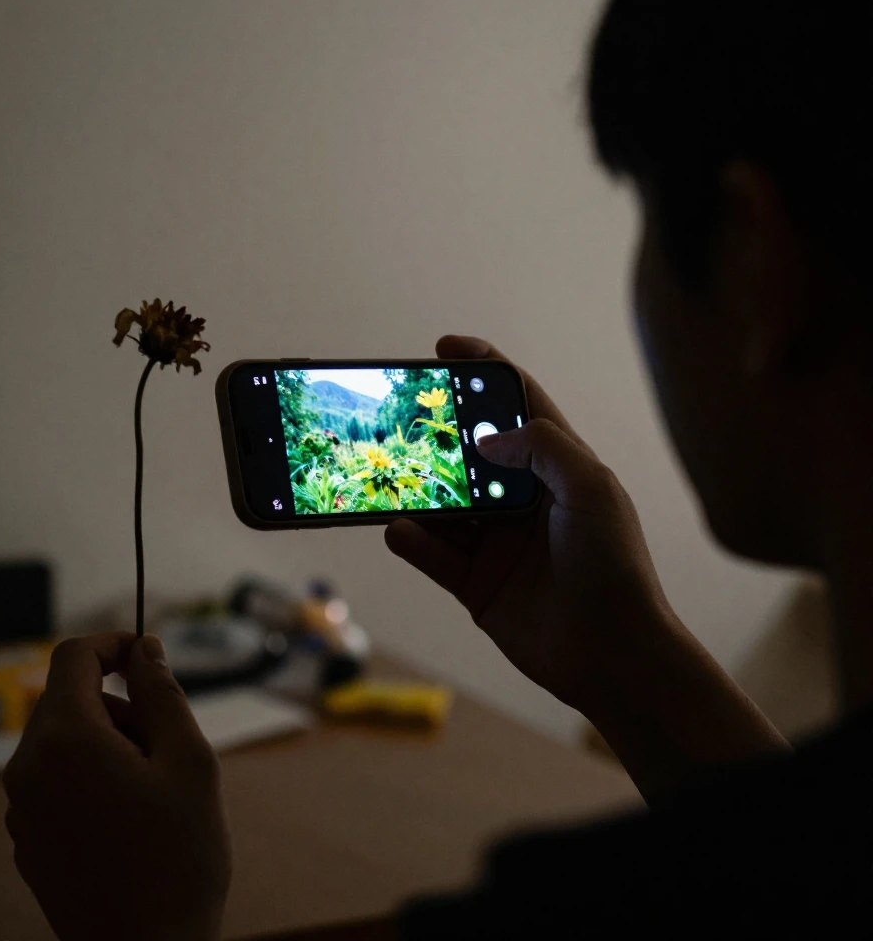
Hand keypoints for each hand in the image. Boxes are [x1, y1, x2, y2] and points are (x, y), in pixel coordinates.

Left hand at [4, 633, 230, 940]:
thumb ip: (162, 693)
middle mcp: (27, 769)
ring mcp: (21, 809)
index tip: (148, 655)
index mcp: (63, 740)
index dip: (113, 643)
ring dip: (108, 742)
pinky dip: (91, 776)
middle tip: (167, 742)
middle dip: (119, 703)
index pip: (73, 656)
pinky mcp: (27, 840)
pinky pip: (55, 781)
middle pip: (69, 699)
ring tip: (154, 788)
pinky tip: (130, 819)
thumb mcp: (189, 760)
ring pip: (64, 741)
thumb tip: (144, 648)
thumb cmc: (177, 858)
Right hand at [386, 335, 671, 714]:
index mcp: (557, 468)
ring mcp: (496, 541)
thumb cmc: (614, 566)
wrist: (613, 655)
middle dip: (435, 432)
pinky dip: (413, 540)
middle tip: (399, 416)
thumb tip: (487, 437)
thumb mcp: (590, 488)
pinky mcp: (475, 582)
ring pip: (443, 504)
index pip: (518, 405)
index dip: (483, 372)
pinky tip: (399, 528)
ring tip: (388, 475)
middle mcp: (523, 500)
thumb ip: (544, 447)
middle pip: (468, 453)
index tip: (445, 348)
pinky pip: (433, 554)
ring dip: (416, 490)